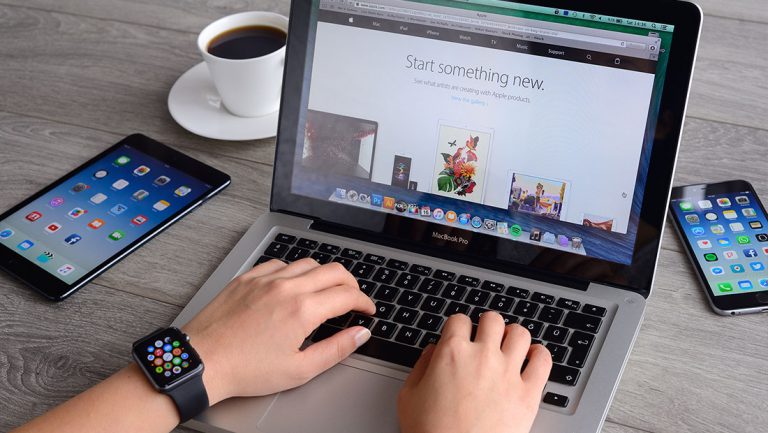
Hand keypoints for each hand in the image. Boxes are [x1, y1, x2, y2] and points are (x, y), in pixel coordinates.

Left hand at [182, 258, 375, 403]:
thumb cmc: (246, 370)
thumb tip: (360, 335)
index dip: (364, 302)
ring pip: (308, 262)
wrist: (202, 361)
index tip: (366, 310)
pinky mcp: (247, 278)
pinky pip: (279, 263)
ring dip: (323, 275)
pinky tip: (292, 286)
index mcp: (303, 310)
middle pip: (334, 270)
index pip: (347, 294)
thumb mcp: (299, 370)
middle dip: (351, 283)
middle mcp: (287, 287)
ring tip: (325, 291)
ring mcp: (265, 279)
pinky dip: (294, 271)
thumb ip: (336, 349)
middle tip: (353, 297)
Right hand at [398, 313, 551, 432]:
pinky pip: (544, 361)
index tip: (460, 335)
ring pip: (520, 333)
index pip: (459, 319)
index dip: (458, 327)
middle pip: (492, 319)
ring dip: (513, 336)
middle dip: (487, 326)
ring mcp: (508, 373)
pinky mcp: (528, 394)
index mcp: (452, 353)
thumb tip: (432, 352)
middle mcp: (482, 357)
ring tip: (509, 346)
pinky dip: (540, 355)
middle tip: (485, 338)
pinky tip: (532, 358)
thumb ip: (421, 367)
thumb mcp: (409, 397)